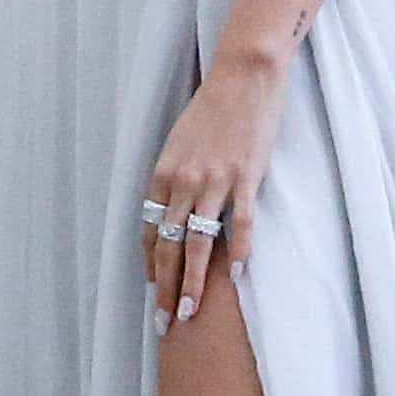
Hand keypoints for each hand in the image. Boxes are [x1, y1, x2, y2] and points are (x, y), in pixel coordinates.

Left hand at [143, 59, 288, 328]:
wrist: (243, 74)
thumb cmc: (213, 105)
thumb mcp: (180, 140)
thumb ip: (175, 174)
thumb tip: (174, 204)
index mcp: (163, 172)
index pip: (149, 228)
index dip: (149, 263)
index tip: (151, 289)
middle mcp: (183, 181)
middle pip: (167, 245)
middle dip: (163, 287)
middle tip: (163, 321)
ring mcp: (214, 181)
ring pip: (197, 244)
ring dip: (191, 283)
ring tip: (188, 313)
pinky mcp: (245, 178)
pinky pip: (239, 225)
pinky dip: (236, 253)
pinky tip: (233, 278)